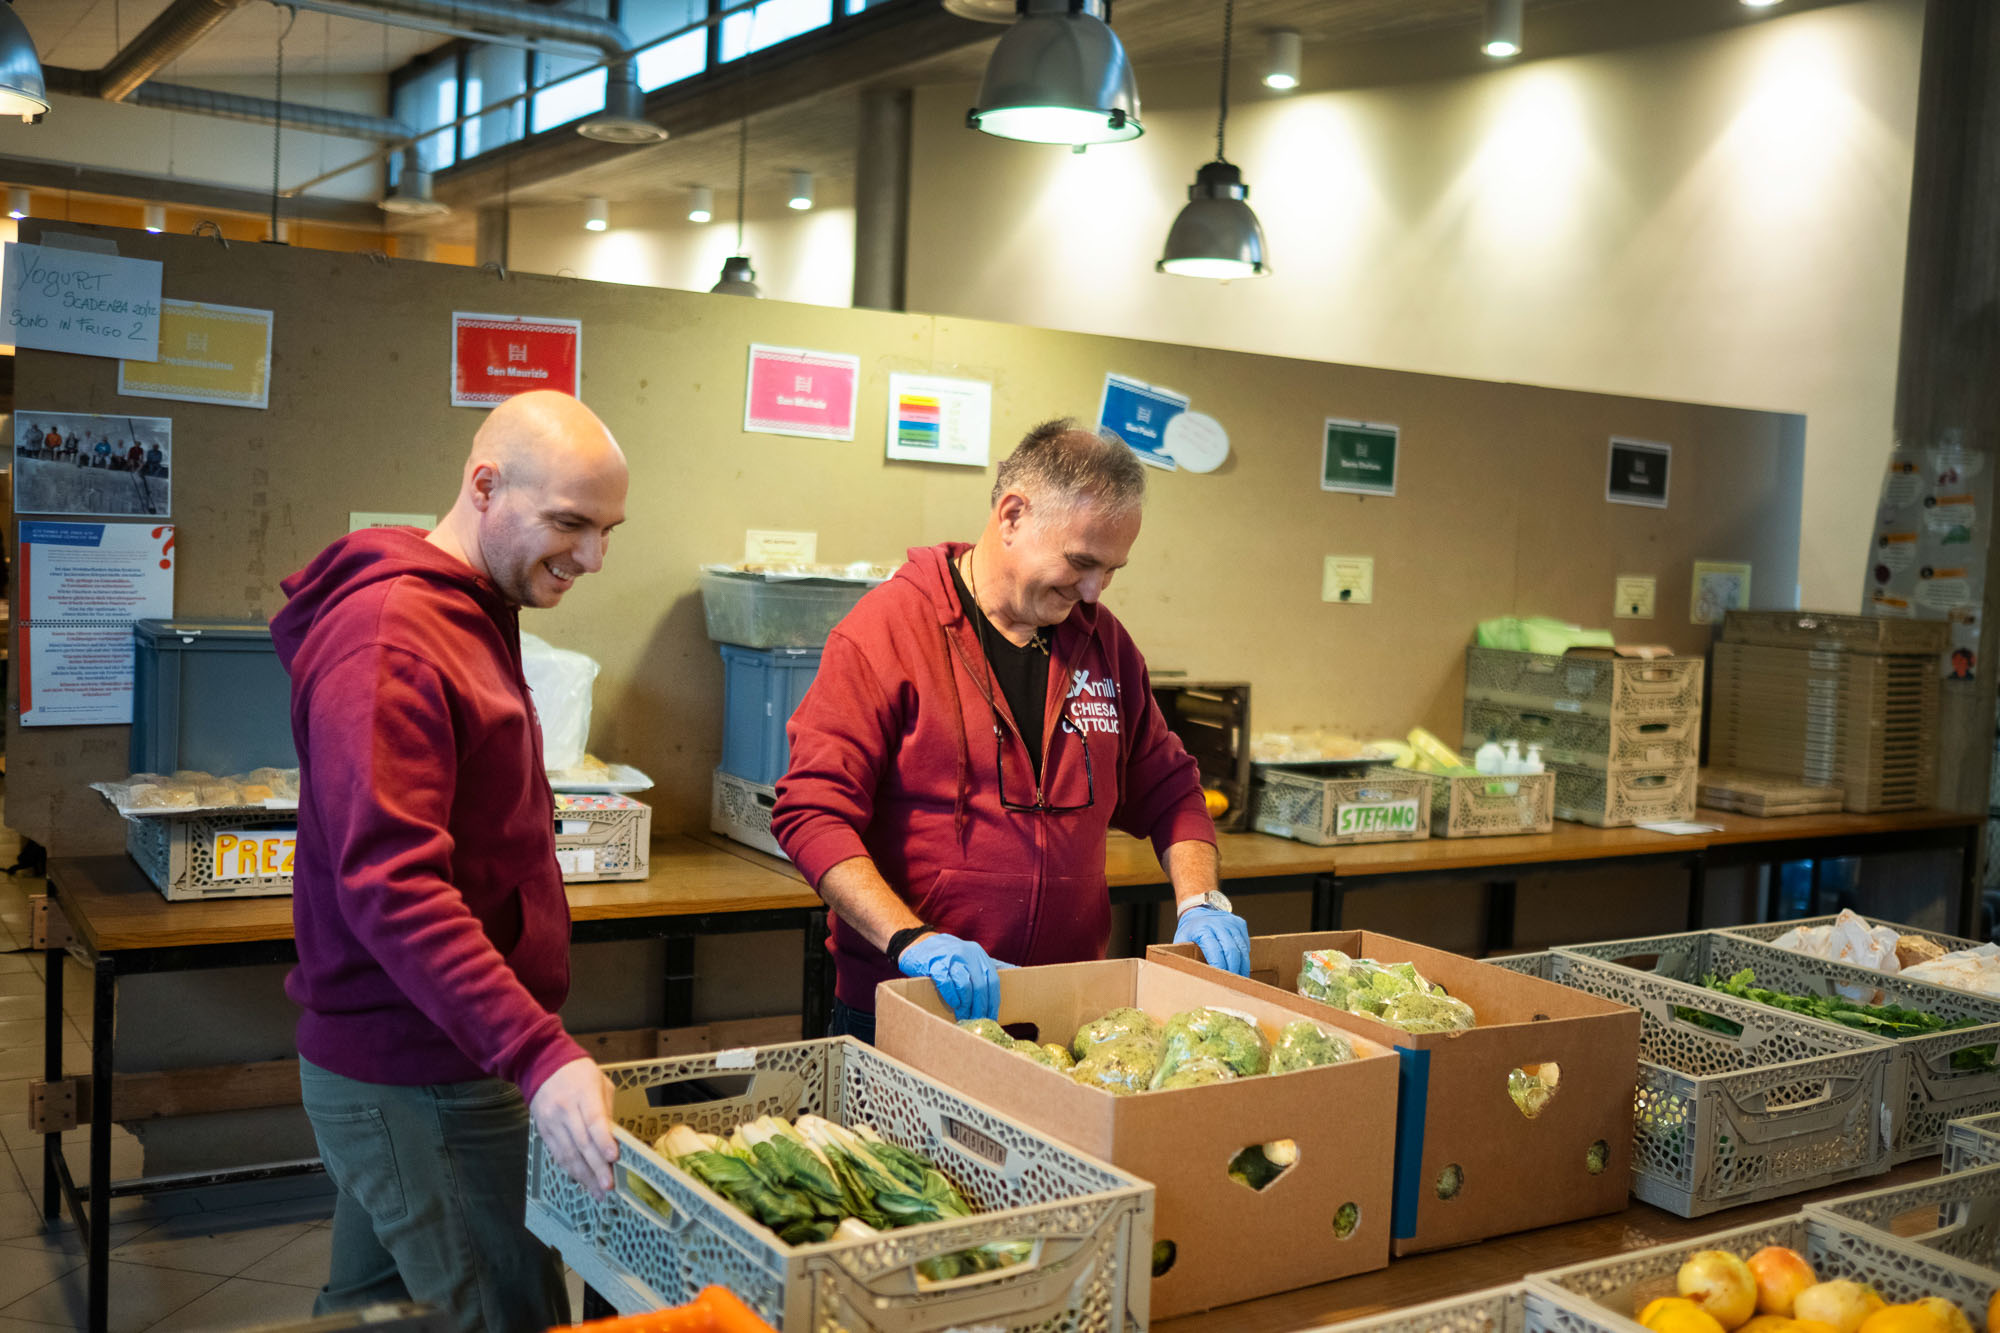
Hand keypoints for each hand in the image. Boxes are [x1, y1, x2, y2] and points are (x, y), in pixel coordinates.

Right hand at [529, 1057, 618, 1196]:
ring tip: (598, 1192)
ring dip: (584, 1176)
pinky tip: (582, 1180)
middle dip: (596, 1167)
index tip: (614, 1158)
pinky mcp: (543, 1132)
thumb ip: (607, 1109)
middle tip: (609, 1186)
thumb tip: (614, 1138)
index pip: (593, 1120)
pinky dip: (570, 1170)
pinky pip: (557, 1154)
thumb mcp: (600, 1082)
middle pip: (581, 1142)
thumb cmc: (579, 1073)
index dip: (603, 1140)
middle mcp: (564, 1109)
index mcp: (583, 1093)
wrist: (541, 1065)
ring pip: (567, 1154)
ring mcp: (551, 1122)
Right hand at [896, 932, 1015, 1019]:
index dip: (993, 1001)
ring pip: (965, 984)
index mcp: (979, 954)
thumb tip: (1017, 970)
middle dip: (980, 1007)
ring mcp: (950, 957)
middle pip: (980, 985)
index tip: (992, 1018)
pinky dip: (952, 995)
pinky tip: (954, 1004)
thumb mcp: (972, 956)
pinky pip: (946, 982)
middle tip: (977, 1021)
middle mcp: (967, 954)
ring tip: (964, 1016)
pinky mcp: (934, 963)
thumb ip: (992, 963)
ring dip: (966, 1004)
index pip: (992, 980)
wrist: (919, 944)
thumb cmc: (949, 955)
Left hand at [1175, 905, 1249, 976]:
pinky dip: (1244, 956)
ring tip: (1240, 979)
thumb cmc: (1190, 931)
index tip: (1221, 981)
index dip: (1220, 968)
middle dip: (1233, 969)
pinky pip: (1245, 943)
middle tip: (1232, 984)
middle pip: (1231, 951)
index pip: (1215, 952)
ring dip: (1242, 966)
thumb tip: (1185, 977)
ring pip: (1242, 948)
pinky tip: (1241, 966)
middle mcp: (1218, 924)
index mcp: (1202, 929)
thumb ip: (1184, 956)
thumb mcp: (1181, 941)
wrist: (1198, 911)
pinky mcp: (1239, 923)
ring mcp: (1231, 922)